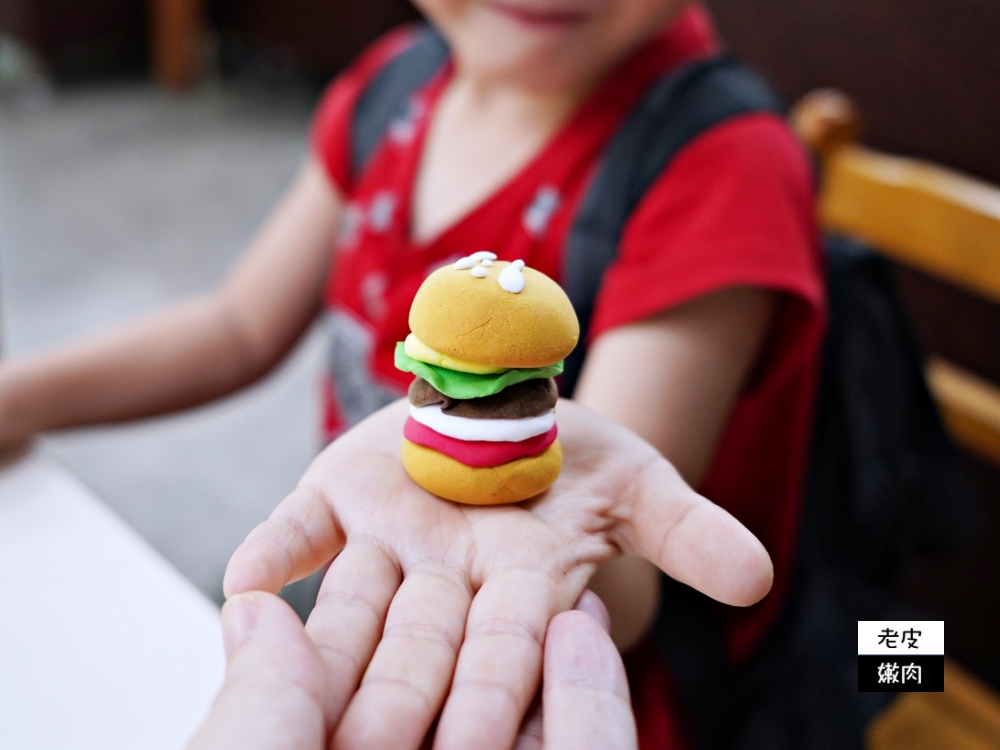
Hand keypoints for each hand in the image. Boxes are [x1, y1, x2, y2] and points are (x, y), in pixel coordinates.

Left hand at [224, 398, 771, 748]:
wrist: (516, 400)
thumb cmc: (577, 453)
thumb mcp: (640, 485)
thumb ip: (686, 532)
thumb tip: (759, 577)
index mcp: (518, 589)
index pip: (503, 656)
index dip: (490, 701)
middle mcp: (446, 581)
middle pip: (415, 653)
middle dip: (392, 705)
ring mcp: (386, 540)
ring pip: (346, 610)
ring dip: (316, 651)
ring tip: (282, 694)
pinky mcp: (339, 497)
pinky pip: (295, 531)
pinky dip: (269, 551)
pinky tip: (240, 585)